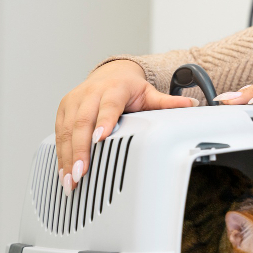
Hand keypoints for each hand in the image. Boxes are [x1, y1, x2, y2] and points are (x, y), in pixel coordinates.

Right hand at [55, 60, 197, 194]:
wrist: (111, 73)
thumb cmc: (129, 88)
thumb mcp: (149, 93)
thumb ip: (168, 102)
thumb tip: (193, 104)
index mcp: (113, 88)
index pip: (108, 106)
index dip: (103, 122)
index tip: (100, 139)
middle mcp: (90, 93)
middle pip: (82, 122)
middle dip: (81, 150)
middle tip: (81, 173)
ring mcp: (74, 101)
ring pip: (67, 131)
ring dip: (67, 157)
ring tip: (70, 180)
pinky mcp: (63, 110)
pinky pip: (59, 134)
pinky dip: (61, 154)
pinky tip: (63, 172)